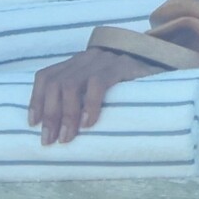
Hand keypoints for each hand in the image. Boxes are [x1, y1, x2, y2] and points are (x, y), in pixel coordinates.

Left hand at [28, 47, 159, 145]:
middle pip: (56, 82)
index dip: (37, 99)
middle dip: (50, 114)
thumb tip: (58, 127)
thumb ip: (81, 95)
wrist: (164, 64)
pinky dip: (89, 105)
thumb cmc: (129, 83)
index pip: (47, 76)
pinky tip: (89, 123)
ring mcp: (105, 59)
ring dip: (66, 114)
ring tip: (67, 137)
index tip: (34, 124)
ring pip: (72, 83)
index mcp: (78, 62)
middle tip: (50, 140)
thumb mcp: (99, 85)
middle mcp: (88, 58)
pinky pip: (98, 83)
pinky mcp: (122, 65)